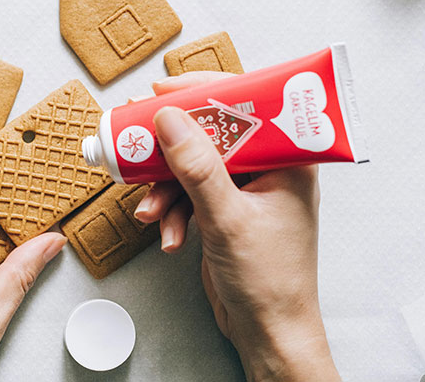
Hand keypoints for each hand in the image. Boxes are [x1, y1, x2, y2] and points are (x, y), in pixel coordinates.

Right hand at [134, 72, 340, 381]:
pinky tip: (169, 235)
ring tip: (150, 211)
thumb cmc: (270, 281)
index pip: (247, 103)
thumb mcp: (228, 218)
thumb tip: (170, 120)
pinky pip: (190, 194)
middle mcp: (269, 167)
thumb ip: (198, 168)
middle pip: (212, 133)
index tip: (163, 91)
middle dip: (172, 147)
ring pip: (194, 166)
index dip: (203, 92)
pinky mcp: (226, 210)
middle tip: (136, 140)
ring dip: (166, 188)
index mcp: (288, 158)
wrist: (267, 332)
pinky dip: (174, 211)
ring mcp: (246, 190)